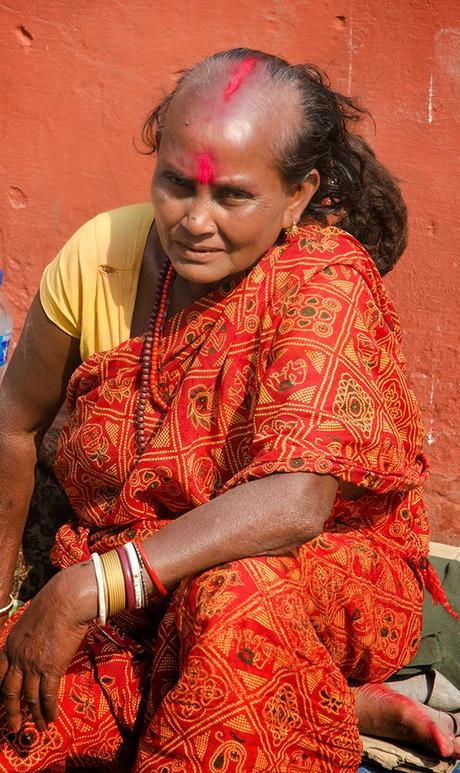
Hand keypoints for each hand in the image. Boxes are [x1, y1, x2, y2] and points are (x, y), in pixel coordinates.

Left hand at [0, 561, 96, 731]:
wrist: (67, 600)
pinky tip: (51, 718)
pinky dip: (48, 709)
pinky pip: (47, 695)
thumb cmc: (53, 604)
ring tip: (39, 727)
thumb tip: (35, 646)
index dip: (1, 692)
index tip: (4, 702)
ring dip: (35, 715)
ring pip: (30, 698)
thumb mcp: (30, 620)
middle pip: (10, 692)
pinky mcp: (51, 668)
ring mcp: (33, 665)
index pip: (0, 675)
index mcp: (10, 645)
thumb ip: (28, 638)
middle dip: (12, 712)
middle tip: (13, 726)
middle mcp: (18, 658)